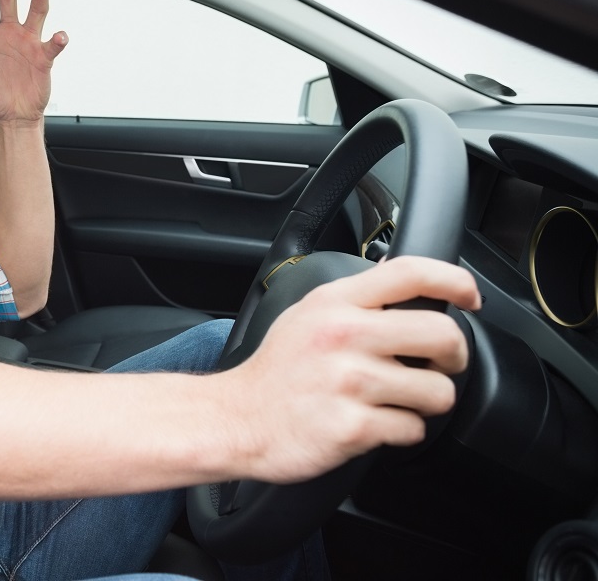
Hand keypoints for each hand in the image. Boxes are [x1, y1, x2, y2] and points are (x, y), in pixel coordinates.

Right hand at [227, 256, 475, 483]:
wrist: (236, 419)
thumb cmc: (276, 371)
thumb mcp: (307, 315)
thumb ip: (354, 301)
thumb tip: (409, 291)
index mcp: (335, 303)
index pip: (411, 273)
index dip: (455, 281)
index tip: (469, 297)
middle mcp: (344, 335)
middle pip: (441, 333)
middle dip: (454, 356)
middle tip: (440, 364)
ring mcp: (349, 382)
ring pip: (437, 391)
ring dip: (427, 401)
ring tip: (399, 401)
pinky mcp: (353, 426)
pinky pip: (413, 429)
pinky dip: (403, 432)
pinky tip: (378, 425)